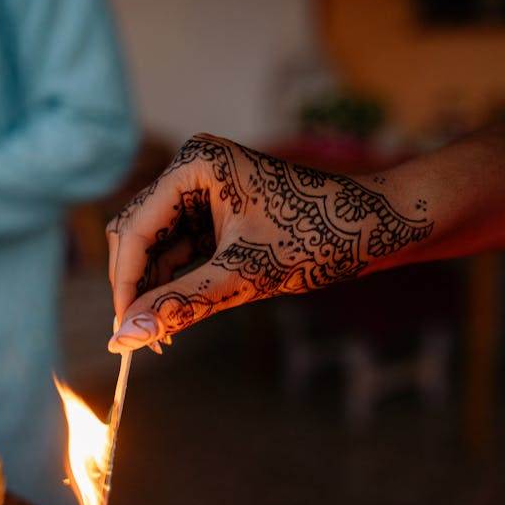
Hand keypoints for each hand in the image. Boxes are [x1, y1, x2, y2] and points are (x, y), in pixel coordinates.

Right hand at [106, 133, 433, 352]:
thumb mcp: (245, 277)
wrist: (380, 228)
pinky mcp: (215, 215)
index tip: (123, 332)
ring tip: (160, 337)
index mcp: (195, 166)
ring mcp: (203, 192)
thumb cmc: (322, 238)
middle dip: (137, 288)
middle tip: (140, 339)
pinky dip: (175, 284)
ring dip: (154, 290)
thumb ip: (181, 304)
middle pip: (138, 236)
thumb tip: (127, 337)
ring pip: (155, 249)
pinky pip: (179, 252)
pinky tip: (176, 317)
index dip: (125, 284)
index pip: (136, 230)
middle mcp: (192, 171)